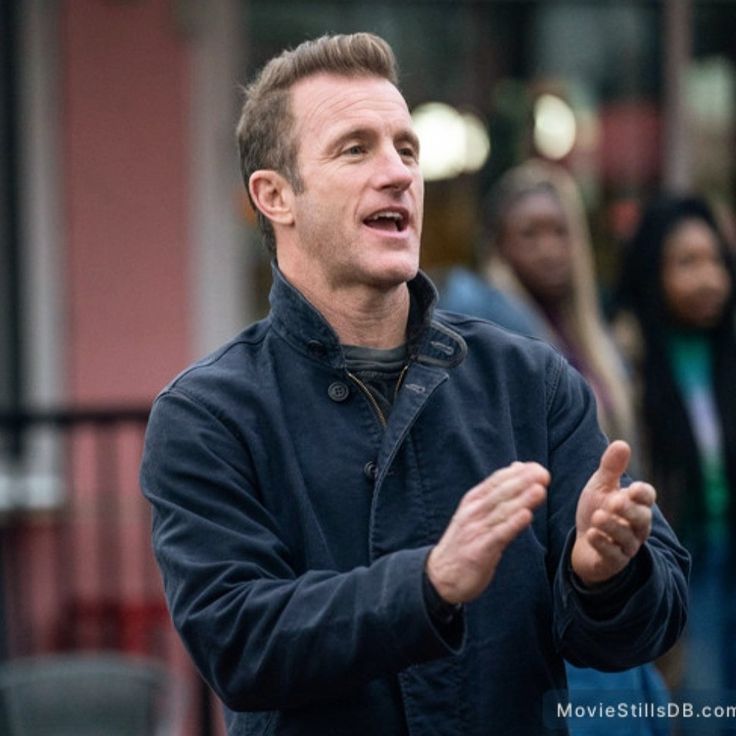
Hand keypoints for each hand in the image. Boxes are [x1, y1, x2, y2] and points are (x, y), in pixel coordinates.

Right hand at [426, 462, 548, 603]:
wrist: (440, 576)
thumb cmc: (464, 542)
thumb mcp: (476, 513)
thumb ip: (497, 493)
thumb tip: (517, 467)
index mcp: (473, 501)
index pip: (496, 481)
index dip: (517, 474)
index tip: (538, 467)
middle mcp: (473, 512)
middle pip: (500, 493)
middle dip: (522, 482)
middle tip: (543, 474)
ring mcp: (475, 530)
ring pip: (501, 511)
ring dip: (521, 500)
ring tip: (540, 490)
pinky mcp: (479, 550)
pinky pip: (498, 535)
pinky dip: (512, 524)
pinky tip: (526, 516)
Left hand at [571, 440, 655, 585]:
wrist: (583, 543)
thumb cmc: (597, 510)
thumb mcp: (601, 486)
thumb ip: (611, 468)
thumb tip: (622, 443)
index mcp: (636, 504)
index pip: (647, 497)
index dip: (642, 494)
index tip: (633, 488)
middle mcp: (636, 527)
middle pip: (641, 519)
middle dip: (629, 510)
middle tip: (615, 501)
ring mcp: (627, 546)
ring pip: (627, 538)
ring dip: (613, 527)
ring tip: (598, 517)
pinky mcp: (614, 562)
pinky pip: (613, 555)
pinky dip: (603, 545)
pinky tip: (591, 534)